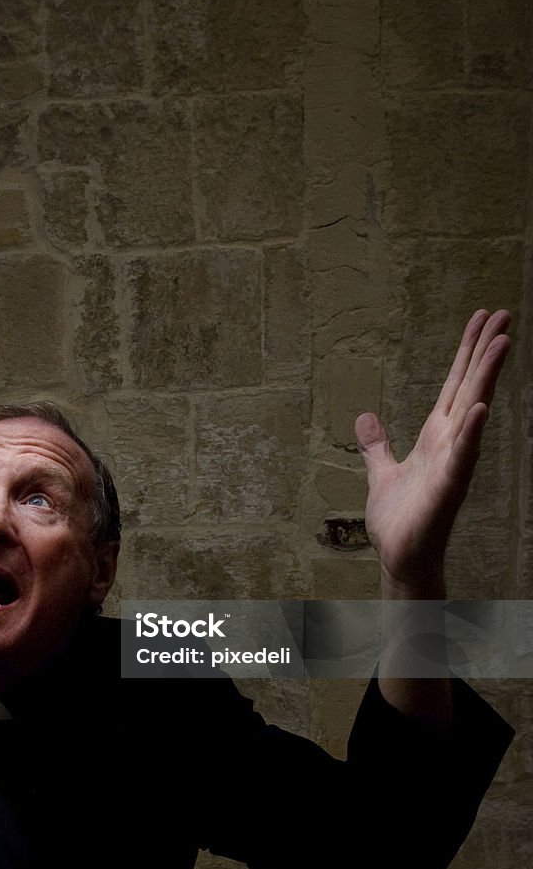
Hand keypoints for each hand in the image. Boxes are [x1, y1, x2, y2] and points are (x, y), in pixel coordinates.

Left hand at [355, 309, 510, 598]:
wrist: (399, 555)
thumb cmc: (399, 518)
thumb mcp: (381, 471)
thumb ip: (377, 444)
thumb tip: (365, 416)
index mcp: (436, 436)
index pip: (454, 384)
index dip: (467, 352)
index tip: (482, 320)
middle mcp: (450, 443)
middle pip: (469, 387)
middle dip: (485, 351)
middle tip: (503, 314)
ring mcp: (452, 463)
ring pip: (472, 412)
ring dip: (486, 379)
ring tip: (501, 343)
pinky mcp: (447, 487)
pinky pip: (461, 457)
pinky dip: (469, 432)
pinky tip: (478, 407)